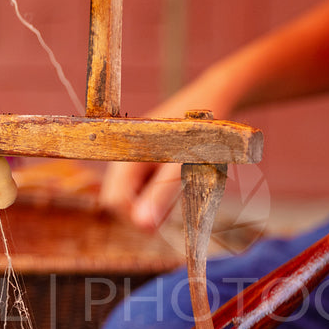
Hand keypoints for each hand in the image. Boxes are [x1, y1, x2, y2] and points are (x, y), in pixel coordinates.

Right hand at [98, 74, 242, 230]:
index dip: (134, 216)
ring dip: (155, 204)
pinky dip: (161, 195)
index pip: (114, 201)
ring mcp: (132, 162)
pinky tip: (180, 182)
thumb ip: (162, 194)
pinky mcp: (143, 165)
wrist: (213, 101)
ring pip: (134, 199)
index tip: (162, 221)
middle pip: (120, 202)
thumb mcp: (184, 164)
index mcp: (125, 154)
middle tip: (176, 204)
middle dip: (145, 211)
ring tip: (182, 186)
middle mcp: (123, 158)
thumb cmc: (200, 131)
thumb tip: (142, 227)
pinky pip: (145, 191)